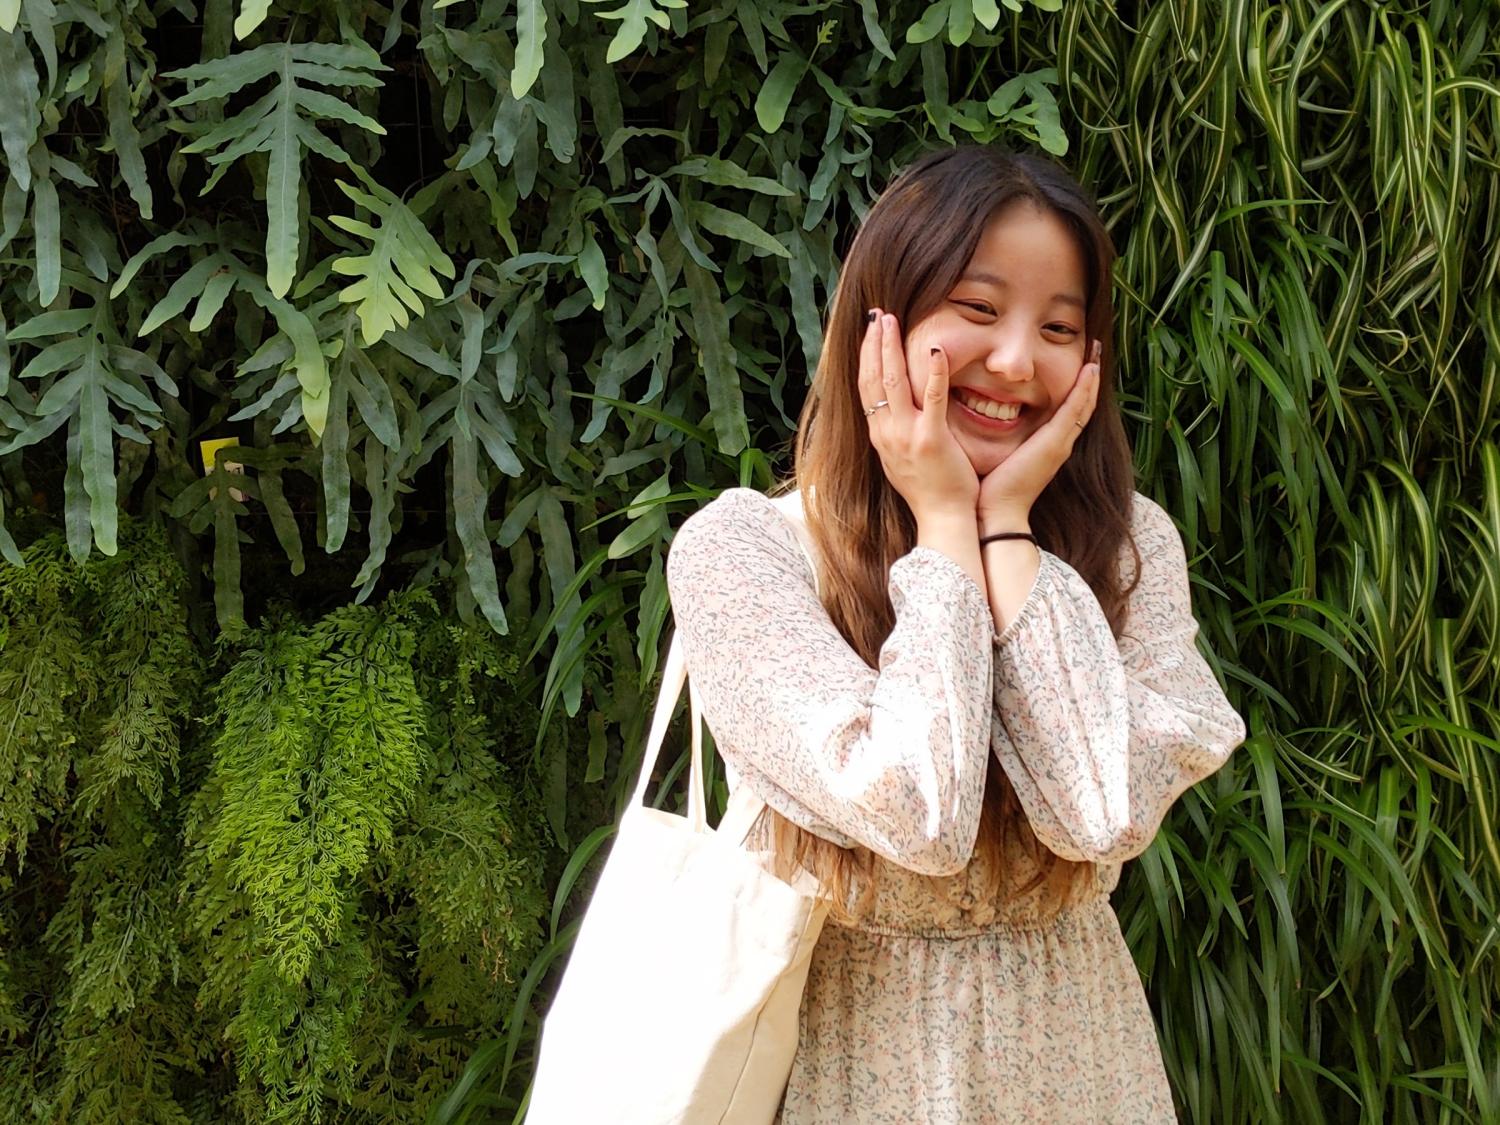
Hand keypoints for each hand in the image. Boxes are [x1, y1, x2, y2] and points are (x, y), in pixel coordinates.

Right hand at [858, 310, 978, 524]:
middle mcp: (886, 433)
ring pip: (893, 382)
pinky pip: (931, 400)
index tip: (869, 332)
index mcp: (879, 436)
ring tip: (892, 321)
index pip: (865, 387)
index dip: (865, 357)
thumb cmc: (928, 491)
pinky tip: (935, 349)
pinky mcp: (931, 440)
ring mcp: (906, 436)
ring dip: (891, 347)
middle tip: (877, 314)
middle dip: (873, 343)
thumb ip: (895, 433)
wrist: (942, 519)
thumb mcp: (900, 459)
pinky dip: (932, 373)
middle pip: (873, 379)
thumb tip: (891, 412)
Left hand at [976, 339, 1101, 531]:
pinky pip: (1075, 411)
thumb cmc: (992, 489)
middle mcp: (1060, 443)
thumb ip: (1002, 440)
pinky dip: (1084, 390)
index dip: (1076, 388)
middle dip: (1090, 378)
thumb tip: (987, 419)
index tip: (1080, 363)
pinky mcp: (1055, 444)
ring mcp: (1061, 443)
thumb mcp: (1000, 456)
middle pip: (1082, 404)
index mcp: (1048, 445)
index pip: (1067, 410)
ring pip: (1084, 404)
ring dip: (1092, 378)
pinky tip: (1090, 370)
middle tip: (1095, 349)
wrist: (996, 514)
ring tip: (1097, 352)